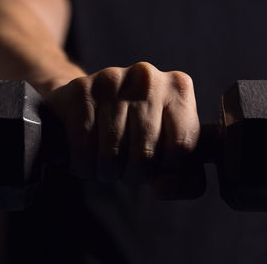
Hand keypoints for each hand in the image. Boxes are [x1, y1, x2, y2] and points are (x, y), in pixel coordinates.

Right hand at [46, 62, 204, 197]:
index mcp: (178, 88)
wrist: (88, 104)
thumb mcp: (170, 154)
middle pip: (146, 155)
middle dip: (133, 175)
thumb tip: (163, 188)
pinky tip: (86, 158)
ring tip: (106, 164)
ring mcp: (112, 80)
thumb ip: (185, 181)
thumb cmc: (137, 134)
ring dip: (106, 173)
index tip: (156, 169)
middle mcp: (147, 78)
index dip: (166, 171)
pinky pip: (84, 147)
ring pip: (112, 155)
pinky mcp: (80, 90)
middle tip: (127, 169)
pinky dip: (83, 165)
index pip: (181, 147)